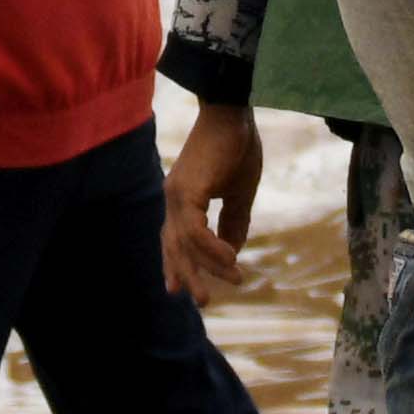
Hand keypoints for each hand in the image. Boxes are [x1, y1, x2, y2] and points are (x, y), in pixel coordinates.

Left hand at [163, 99, 262, 300]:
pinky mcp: (187, 191)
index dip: (174, 264)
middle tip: (203, 301)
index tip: (176, 289)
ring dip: (208, 266)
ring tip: (230, 282)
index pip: (173, 238)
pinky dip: (213, 248)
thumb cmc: (237, 146)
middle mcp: (173, 199)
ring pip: (185, 243)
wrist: (234, 112)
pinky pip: (197, 231)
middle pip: (174, 247)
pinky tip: (231, 258)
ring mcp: (177, 196)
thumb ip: (235, 221)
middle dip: (188, 275)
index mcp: (182, 198)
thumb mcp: (239, 191)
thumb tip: (234, 250)